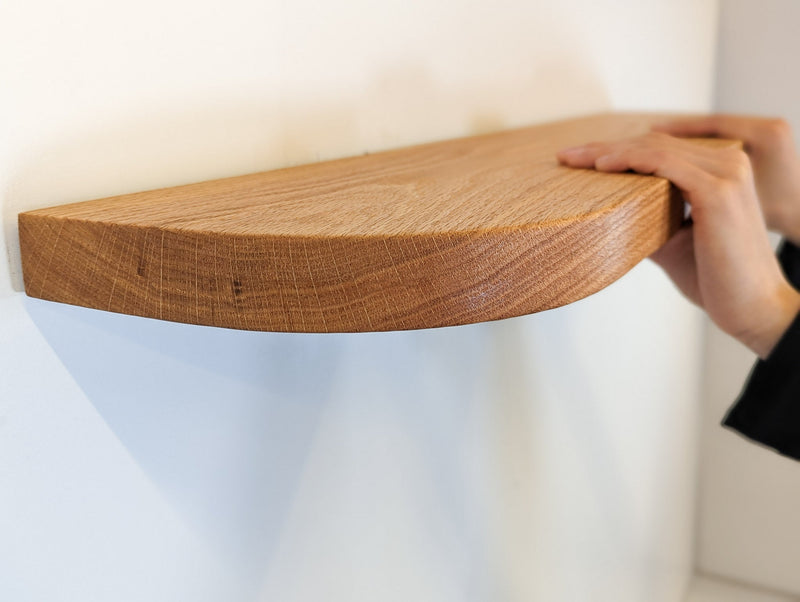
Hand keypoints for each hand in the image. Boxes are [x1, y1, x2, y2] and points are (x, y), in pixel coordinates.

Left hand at [557, 132, 799, 357]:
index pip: (659, 150)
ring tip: (571, 159)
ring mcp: (726, 173)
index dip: (617, 150)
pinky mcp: (717, 190)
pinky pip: (663, 164)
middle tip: (565, 156)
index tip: (577, 159)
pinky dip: (629, 160)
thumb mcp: (672, 243)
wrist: (753, 308)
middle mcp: (727, 163)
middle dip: (603, 147)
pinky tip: (601, 167)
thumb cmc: (716, 280)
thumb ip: (647, 220)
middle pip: (653, 143)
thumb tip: (608, 217)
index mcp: (719, 172)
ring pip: (654, 149)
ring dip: (608, 151)